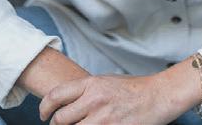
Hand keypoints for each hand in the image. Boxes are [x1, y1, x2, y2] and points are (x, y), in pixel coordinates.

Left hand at [39, 73, 175, 124]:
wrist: (158, 96)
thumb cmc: (133, 89)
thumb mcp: (106, 81)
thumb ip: (86, 91)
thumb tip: (67, 101)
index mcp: (92, 84)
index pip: (56, 95)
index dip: (44, 107)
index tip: (43, 114)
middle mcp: (94, 101)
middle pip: (60, 120)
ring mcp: (102, 120)